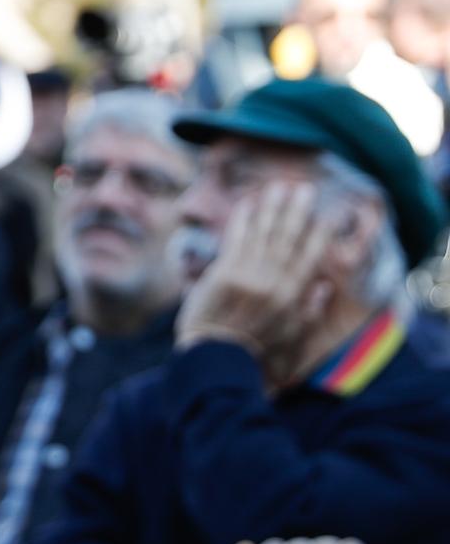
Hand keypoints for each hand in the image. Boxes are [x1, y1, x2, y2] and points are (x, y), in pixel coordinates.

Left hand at [176, 182, 338, 382]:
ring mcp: (248, 275)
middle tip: (305, 188)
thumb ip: (309, 309)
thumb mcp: (292, 334)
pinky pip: (236, 239)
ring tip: (278, 187)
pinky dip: (243, 220)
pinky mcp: (223, 273)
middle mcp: (274, 281)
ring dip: (271, 208)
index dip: (319, 233)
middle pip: (288, 238)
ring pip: (264, 234)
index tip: (327, 214)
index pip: (310, 256)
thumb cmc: (254, 348)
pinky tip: (248, 204)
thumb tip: (324, 285)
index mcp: (293, 295)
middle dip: (297, 211)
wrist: (217, 356)